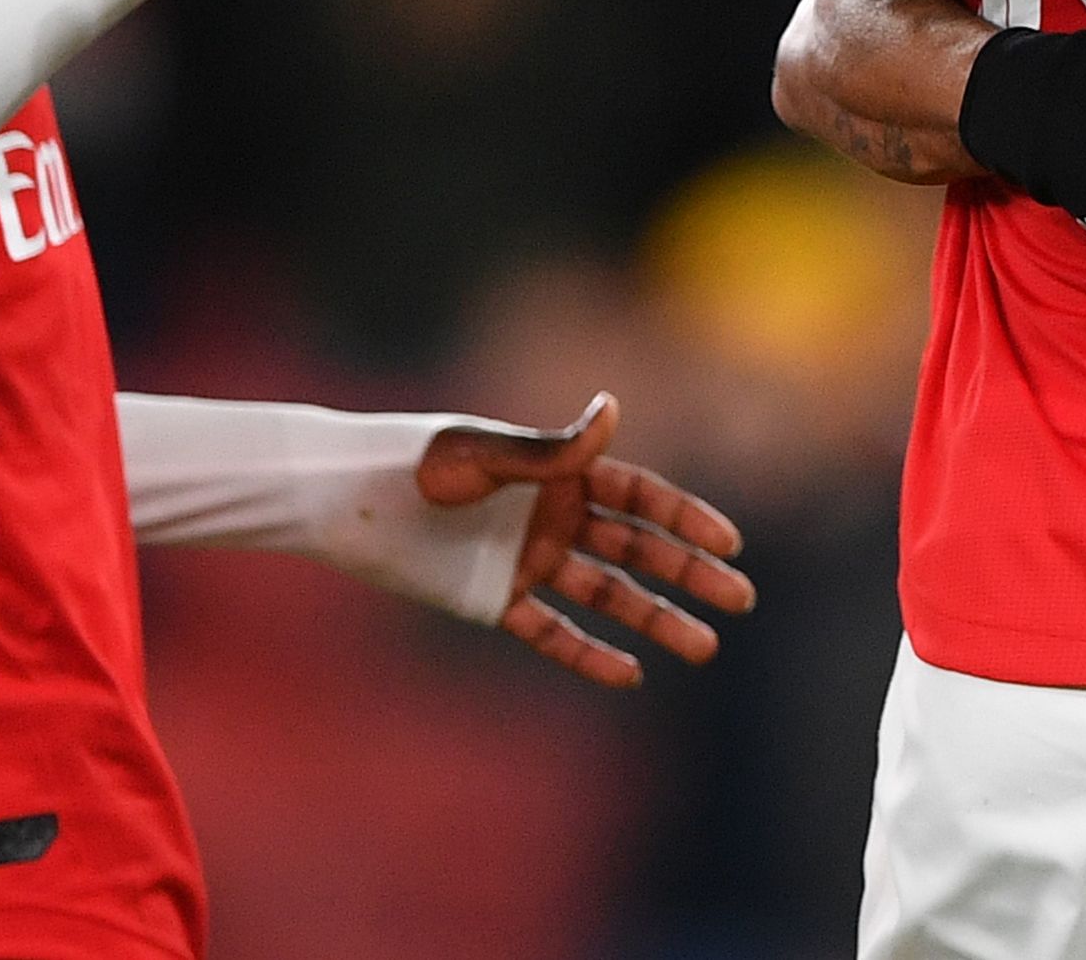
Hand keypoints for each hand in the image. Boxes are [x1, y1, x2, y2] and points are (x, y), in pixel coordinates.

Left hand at [416, 392, 754, 688]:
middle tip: (739, 600)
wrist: (346, 499)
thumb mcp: (485, 454)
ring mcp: (528, 561)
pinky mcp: (495, 600)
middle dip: (690, 573)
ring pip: (607, 596)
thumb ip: (551, 450)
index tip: (731, 544)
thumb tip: (613, 409)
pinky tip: (632, 675)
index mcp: (559, 472)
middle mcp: (553, 515)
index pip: (640, 496)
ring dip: (656, 619)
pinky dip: (591, 655)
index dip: (687, 519)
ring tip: (705, 647)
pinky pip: (553, 634)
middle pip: (637, 549)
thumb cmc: (415, 461)